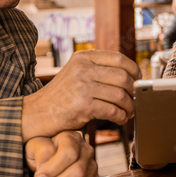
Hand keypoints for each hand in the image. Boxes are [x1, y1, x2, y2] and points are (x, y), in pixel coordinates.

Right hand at [23, 50, 140, 140]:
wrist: (37, 113)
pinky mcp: (83, 106)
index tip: (138, 79)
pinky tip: (120, 119)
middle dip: (133, 91)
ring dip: (129, 106)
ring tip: (128, 112)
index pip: (118, 58)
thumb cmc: (61, 96)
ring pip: (120, 95)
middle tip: (134, 99)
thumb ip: (97, 69)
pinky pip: (112, 111)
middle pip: (123, 77)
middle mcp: (83, 69)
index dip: (133, 70)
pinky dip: (121, 117)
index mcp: (83, 57)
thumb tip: (130, 75)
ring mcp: (82, 87)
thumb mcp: (76, 72)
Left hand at [25, 131, 99, 176]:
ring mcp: (93, 167)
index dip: (52, 169)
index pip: (69, 154)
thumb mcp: (36, 145)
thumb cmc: (42, 151)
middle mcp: (87, 151)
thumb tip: (45, 167)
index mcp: (72, 138)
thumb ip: (41, 151)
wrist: (49, 158)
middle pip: (78, 173)